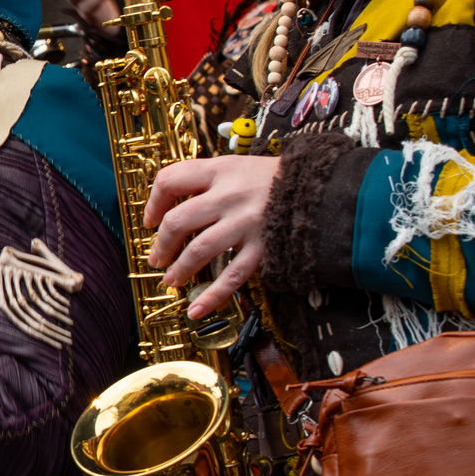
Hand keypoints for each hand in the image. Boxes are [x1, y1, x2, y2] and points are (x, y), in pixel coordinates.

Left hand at [144, 156, 279, 318]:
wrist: (325, 188)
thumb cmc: (275, 179)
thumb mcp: (238, 166)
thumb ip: (207, 182)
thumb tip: (171, 204)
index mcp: (220, 170)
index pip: (170, 180)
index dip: (152, 202)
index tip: (150, 220)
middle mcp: (230, 196)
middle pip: (177, 221)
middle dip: (161, 245)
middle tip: (156, 258)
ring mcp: (247, 223)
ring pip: (199, 250)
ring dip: (179, 270)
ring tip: (171, 280)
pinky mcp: (264, 247)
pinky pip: (232, 276)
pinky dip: (212, 297)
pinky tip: (197, 309)